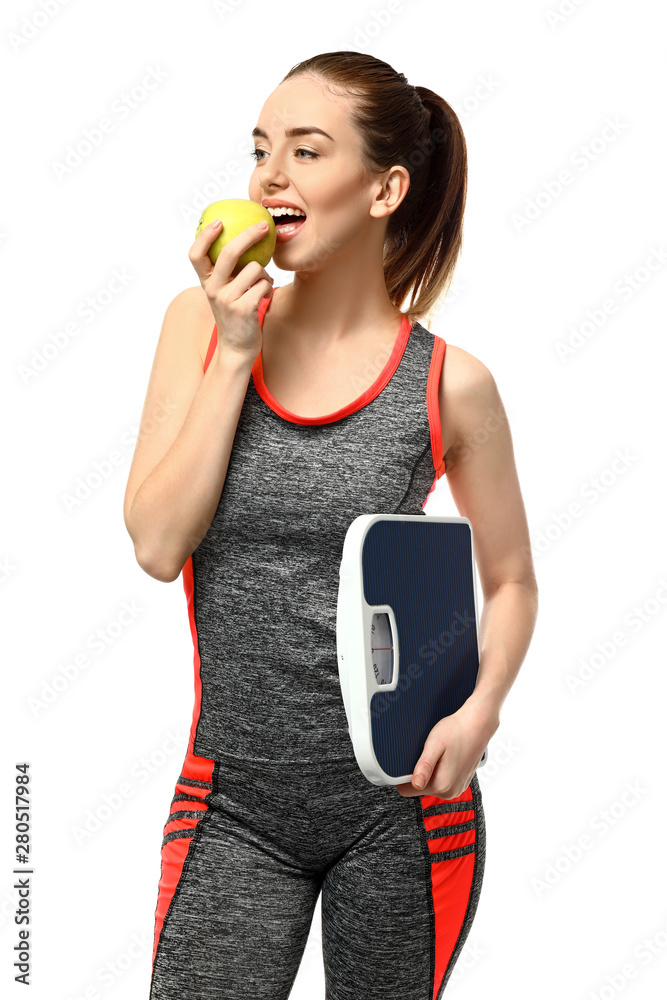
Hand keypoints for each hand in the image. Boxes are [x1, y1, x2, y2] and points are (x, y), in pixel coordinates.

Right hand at [188, 219, 274, 362]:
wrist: (238, 349)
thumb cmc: (236, 315)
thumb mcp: (225, 292)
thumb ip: (228, 272)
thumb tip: (244, 238)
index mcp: (206, 282)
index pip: (195, 254)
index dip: (204, 236)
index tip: (219, 222)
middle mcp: (213, 289)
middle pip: (228, 253)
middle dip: (249, 234)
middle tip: (264, 225)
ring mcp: (227, 300)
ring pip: (254, 268)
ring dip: (265, 274)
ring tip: (263, 285)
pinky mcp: (243, 309)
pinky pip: (264, 285)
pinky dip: (268, 288)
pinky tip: (265, 296)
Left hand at [394, 698, 498, 798]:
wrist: (477, 725)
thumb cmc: (456, 731)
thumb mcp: (434, 745)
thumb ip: (424, 766)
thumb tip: (415, 784)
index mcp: (441, 785)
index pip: (407, 790)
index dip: (402, 776)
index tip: (407, 761)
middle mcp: (450, 792)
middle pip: (419, 788)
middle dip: (417, 773)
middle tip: (424, 753)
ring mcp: (457, 789)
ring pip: (430, 785)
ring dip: (429, 772)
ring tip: (436, 754)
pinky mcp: (461, 784)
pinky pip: (442, 782)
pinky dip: (439, 771)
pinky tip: (444, 757)